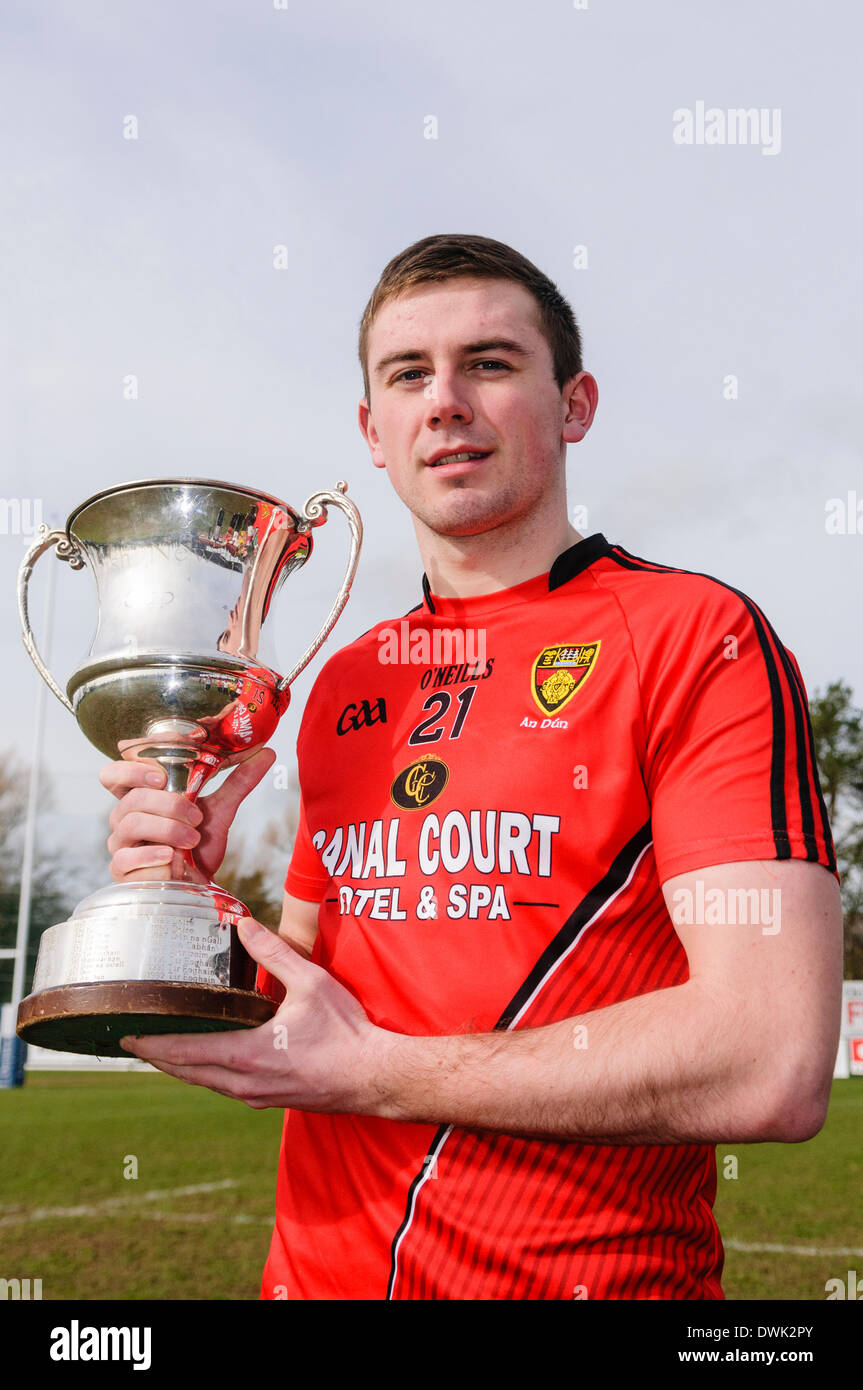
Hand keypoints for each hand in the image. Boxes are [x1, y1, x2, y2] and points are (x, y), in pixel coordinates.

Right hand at [100, 747, 276, 882]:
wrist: (200, 885)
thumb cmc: (198, 846)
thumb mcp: (220, 811)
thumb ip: (239, 782)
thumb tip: (267, 753)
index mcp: (140, 798)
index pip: (113, 775)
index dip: (131, 770)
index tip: (161, 776)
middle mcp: (124, 818)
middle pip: (131, 799)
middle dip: (168, 804)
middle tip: (195, 816)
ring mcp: (120, 845)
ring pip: (131, 824)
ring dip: (167, 829)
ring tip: (192, 839)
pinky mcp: (122, 871)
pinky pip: (128, 858)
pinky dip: (153, 856)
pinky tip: (171, 858)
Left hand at [119, 918, 394, 1113]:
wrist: (374, 1077)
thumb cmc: (345, 1031)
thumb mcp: (310, 983)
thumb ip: (274, 953)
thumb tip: (244, 924)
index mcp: (246, 1054)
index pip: (184, 1053)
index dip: (152, 1045)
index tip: (126, 1037)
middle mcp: (244, 1082)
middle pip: (186, 1072)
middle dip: (158, 1057)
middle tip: (133, 1041)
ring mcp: (257, 1096)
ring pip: (205, 1083)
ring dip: (181, 1067)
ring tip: (163, 1050)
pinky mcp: (271, 1100)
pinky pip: (225, 1088)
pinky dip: (206, 1074)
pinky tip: (208, 1060)